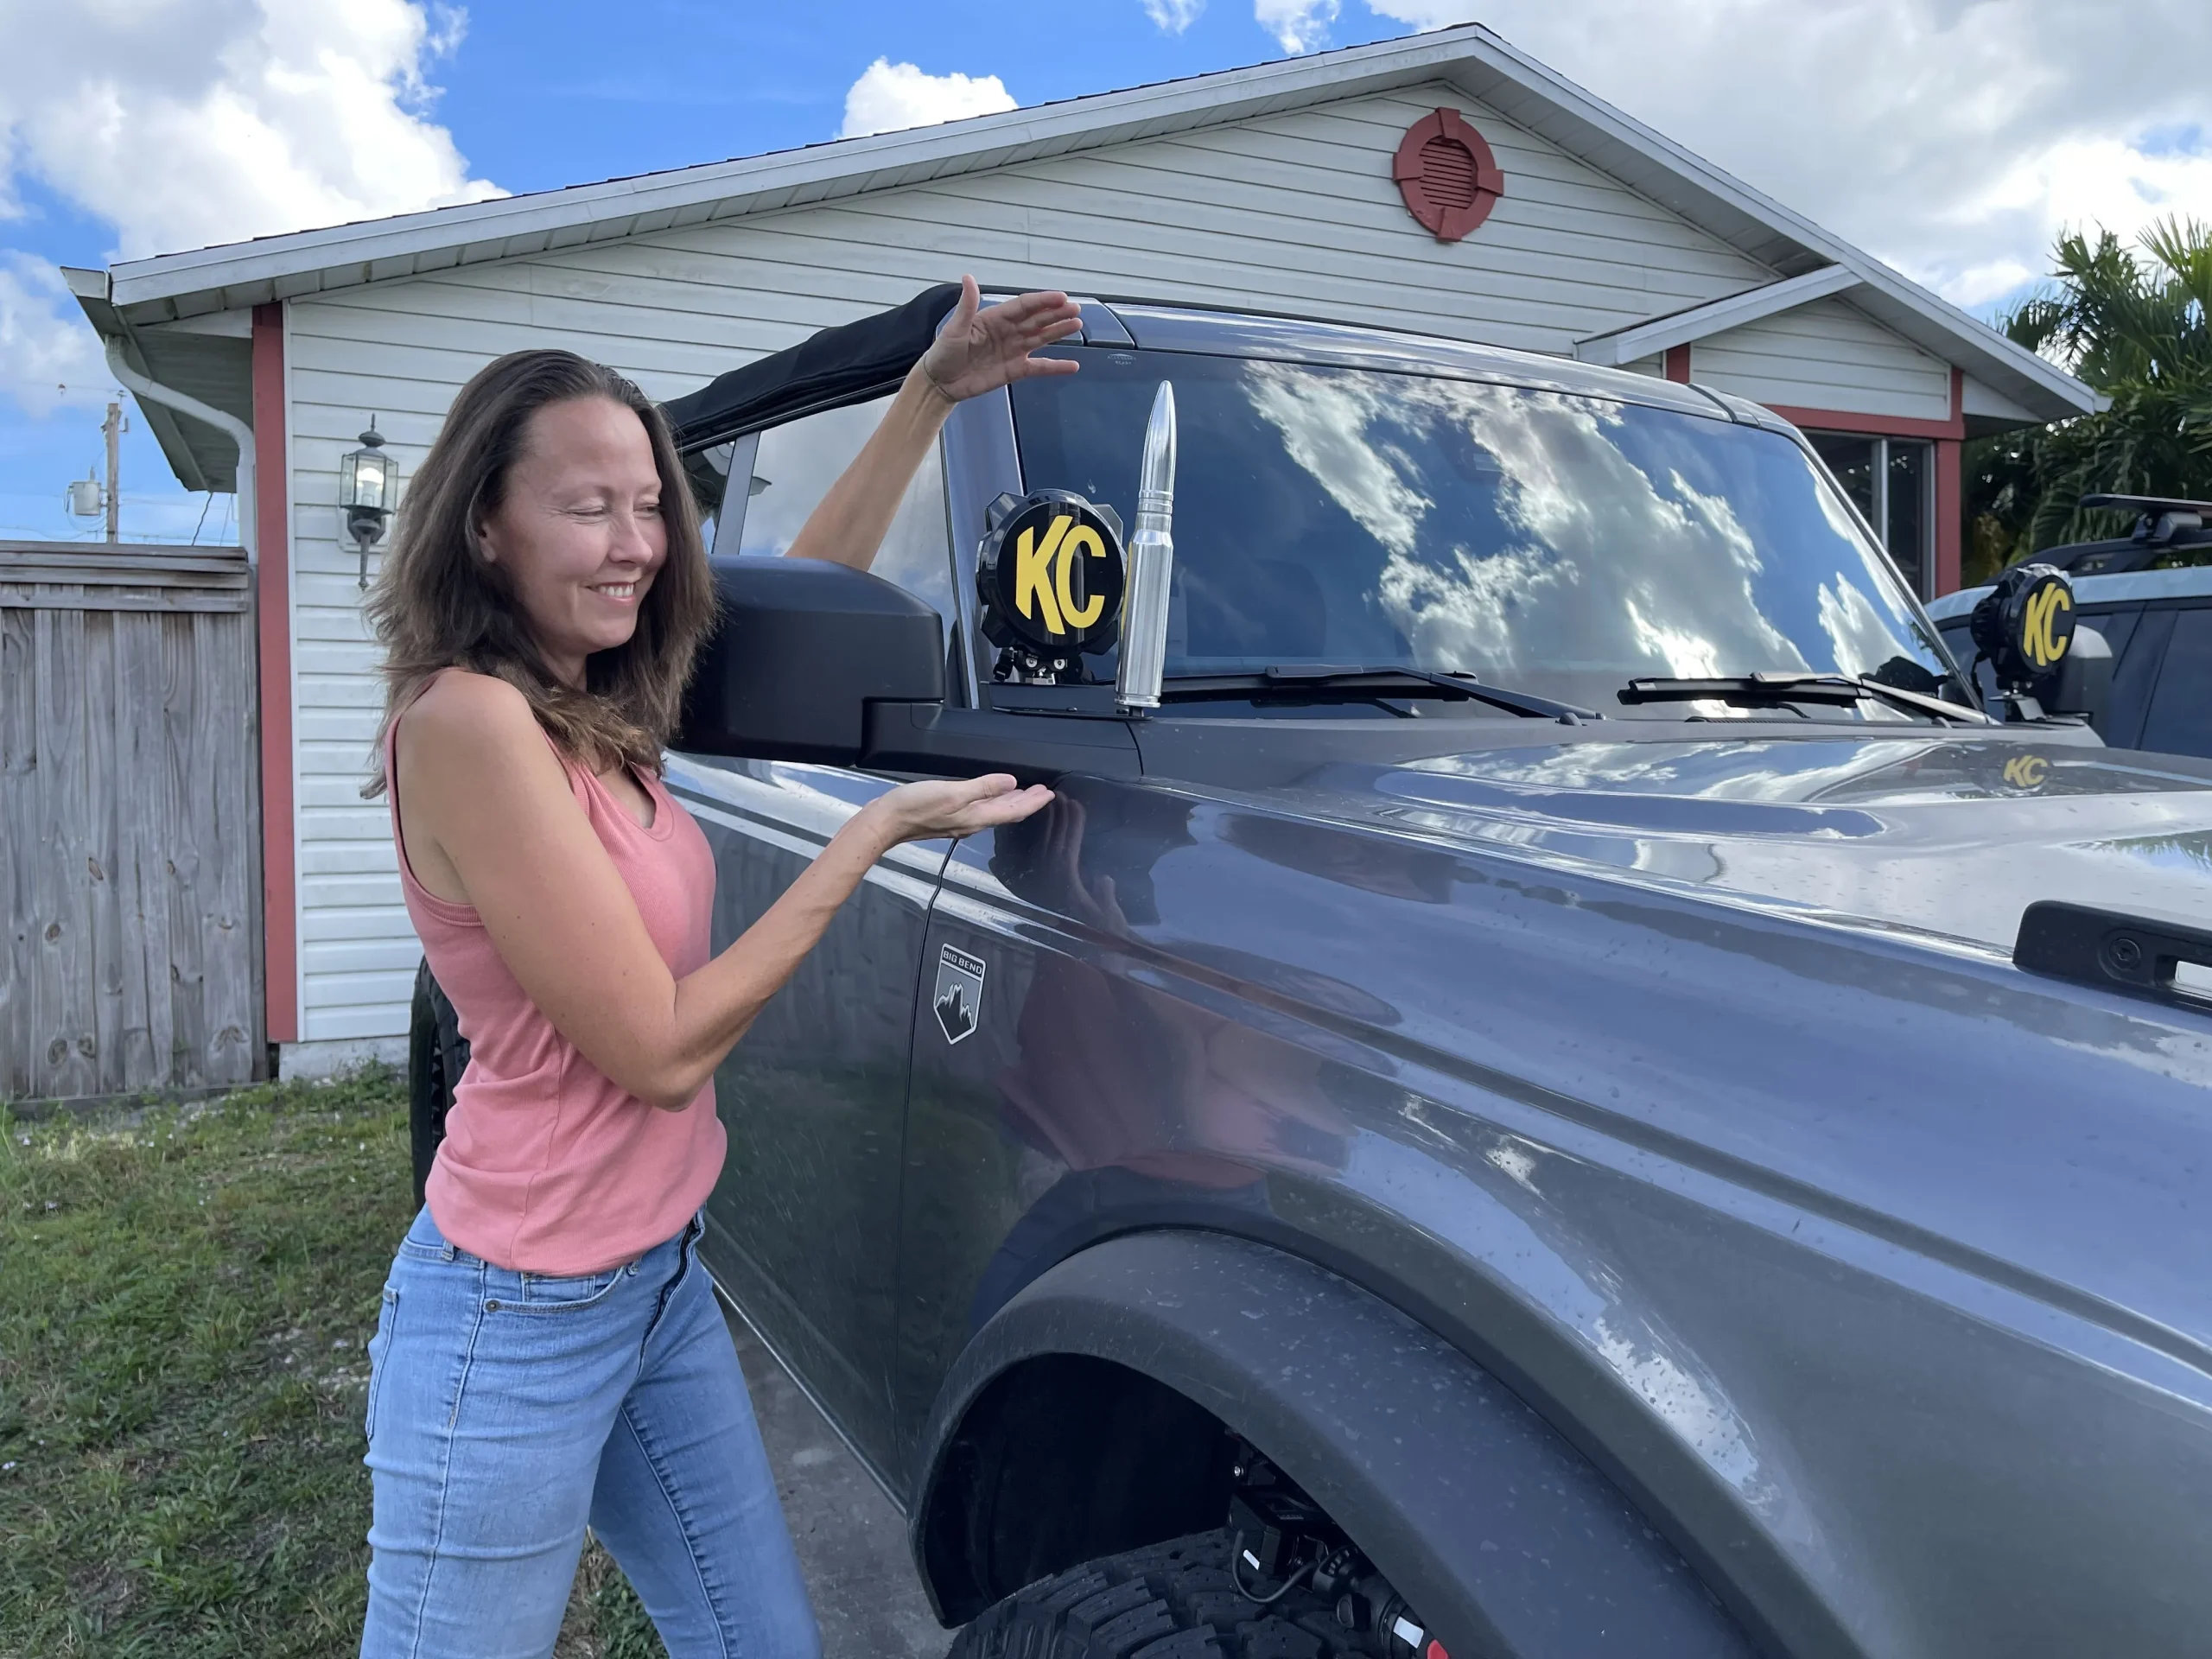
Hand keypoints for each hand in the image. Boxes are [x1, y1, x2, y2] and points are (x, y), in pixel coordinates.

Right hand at [869, 774, 1054, 844]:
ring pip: (994, 811)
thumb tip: (1012, 783)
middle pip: (1006, 812)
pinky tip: (991, 795)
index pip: (1014, 811)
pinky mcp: (947, 817)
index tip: (1050, 794)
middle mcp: (972, 822)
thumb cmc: (915, 807)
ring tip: (1024, 792)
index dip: (1034, 803)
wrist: (885, 823)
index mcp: (977, 817)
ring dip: (1011, 801)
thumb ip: (983, 787)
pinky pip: (980, 809)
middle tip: (1043, 792)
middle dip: (1026, 802)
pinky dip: (992, 800)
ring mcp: (959, 821)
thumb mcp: (953, 793)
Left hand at [917, 276, 1080, 403]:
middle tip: (1076, 309)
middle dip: (1056, 314)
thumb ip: (967, 305)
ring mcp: (1013, 351)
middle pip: (1037, 320)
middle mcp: (1008, 331)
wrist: (940, 383)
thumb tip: (968, 277)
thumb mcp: (954, 329)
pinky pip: (1039, 367)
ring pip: (1041, 338)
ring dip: (1059, 332)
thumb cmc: (944, 353)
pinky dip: (1056, 367)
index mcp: (995, 318)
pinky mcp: (1015, 370)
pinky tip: (1072, 365)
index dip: (1043, 301)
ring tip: (1077, 326)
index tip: (1061, 297)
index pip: (1023, 306)